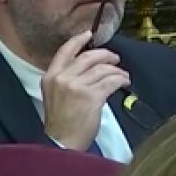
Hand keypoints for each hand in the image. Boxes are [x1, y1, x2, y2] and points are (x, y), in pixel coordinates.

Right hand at [42, 31, 130, 150]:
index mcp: (50, 76)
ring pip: (103, 69)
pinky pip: (111, 81)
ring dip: (117, 71)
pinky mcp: (92, 96)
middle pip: (89, 57)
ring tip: (123, 75)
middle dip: (106, 55)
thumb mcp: (54, 95)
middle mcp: (62, 78)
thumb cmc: (61, 122)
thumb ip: (67, 79)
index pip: (65, 50)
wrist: (61, 142)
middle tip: (115, 58)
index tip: (89, 33)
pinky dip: (120, 80)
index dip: (79, 40)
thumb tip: (89, 68)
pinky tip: (124, 82)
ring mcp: (77, 87)